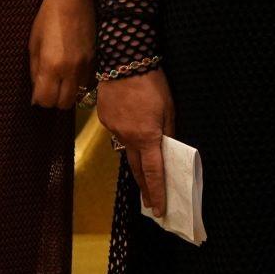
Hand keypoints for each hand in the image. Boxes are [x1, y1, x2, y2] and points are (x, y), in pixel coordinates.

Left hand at [28, 0, 94, 109]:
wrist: (74, 0)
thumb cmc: (47, 19)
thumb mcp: (34, 45)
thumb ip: (35, 70)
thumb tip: (35, 91)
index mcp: (51, 66)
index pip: (46, 100)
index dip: (39, 100)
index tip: (37, 93)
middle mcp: (70, 70)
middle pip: (64, 103)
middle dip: (54, 100)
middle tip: (49, 89)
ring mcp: (86, 66)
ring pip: (78, 94)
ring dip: (68, 91)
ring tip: (62, 79)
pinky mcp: (96, 60)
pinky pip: (87, 81)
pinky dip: (79, 82)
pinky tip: (73, 70)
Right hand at [98, 70, 175, 216]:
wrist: (124, 63)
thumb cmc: (152, 84)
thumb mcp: (169, 108)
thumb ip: (169, 131)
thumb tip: (168, 148)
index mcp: (147, 137)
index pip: (153, 172)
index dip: (157, 192)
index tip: (158, 210)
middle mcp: (127, 138)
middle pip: (136, 169)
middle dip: (145, 188)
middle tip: (150, 204)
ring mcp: (113, 130)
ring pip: (126, 151)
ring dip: (136, 163)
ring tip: (144, 176)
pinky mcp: (105, 120)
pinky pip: (118, 134)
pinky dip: (127, 138)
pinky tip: (132, 131)